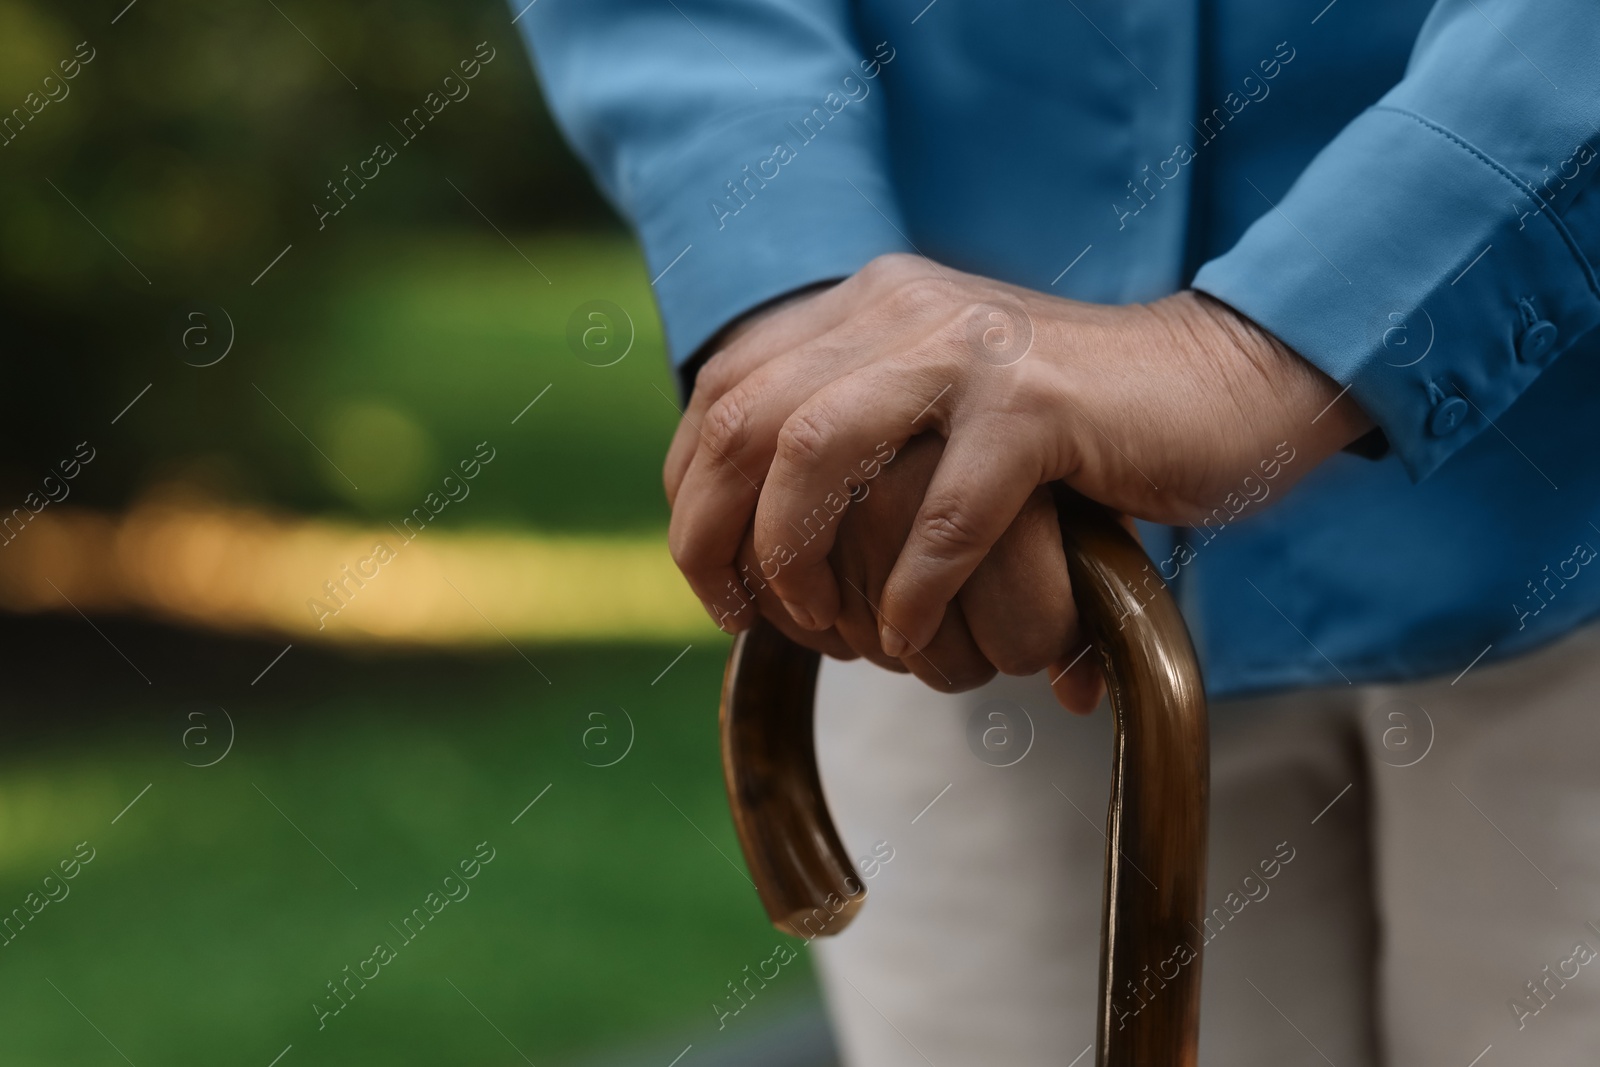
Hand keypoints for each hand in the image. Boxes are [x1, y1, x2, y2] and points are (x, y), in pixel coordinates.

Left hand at [670, 253, 1371, 659]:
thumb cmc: (1075, 429)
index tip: (713, 580)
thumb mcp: (945, 415)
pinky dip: (912, 591)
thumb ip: (858, 445)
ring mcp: (968, 350)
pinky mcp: (1039, 406)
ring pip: (812, 450)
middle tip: (747, 621)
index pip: (724, 388)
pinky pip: (940, 513)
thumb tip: (749, 553)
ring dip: (795, 558)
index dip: (692, 493)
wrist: (1223, 384)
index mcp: (867, 305)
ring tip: (825, 630)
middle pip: (744, 419)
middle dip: (717, 538)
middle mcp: (900, 309)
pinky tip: (913, 632)